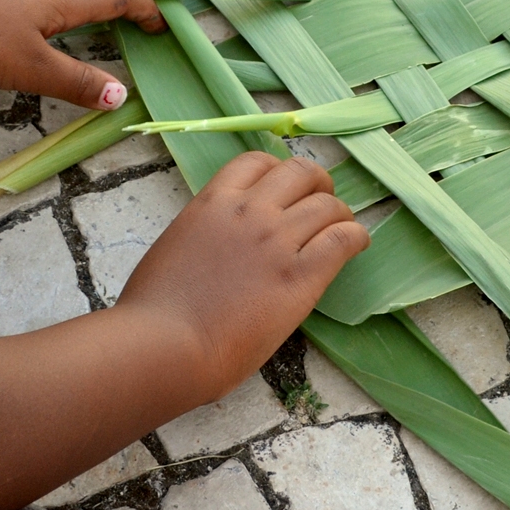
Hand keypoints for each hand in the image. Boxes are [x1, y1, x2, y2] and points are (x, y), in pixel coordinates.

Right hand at [115, 153, 369, 400]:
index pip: (256, 162)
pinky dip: (355, 237)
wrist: (164, 346)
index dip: (278, 172)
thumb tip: (218, 246)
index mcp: (213, 203)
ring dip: (340, 214)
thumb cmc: (153, 312)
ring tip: (342, 230)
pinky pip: (343, 238)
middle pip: (301, 172)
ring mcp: (277, 241)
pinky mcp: (300, 275)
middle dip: (317, 184)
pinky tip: (356, 247)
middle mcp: (250, 211)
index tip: (286, 189)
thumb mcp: (174, 249)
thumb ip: (203, 235)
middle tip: (322, 204)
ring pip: (328, 205)